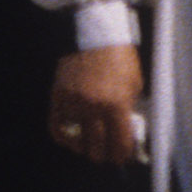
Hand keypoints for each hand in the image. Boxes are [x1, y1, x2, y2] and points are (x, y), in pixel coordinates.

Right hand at [49, 44, 147, 165]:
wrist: (94, 34)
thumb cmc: (119, 56)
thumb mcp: (134, 83)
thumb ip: (129, 109)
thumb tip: (127, 131)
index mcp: (116, 104)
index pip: (120, 142)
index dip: (123, 154)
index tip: (123, 157)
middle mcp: (93, 107)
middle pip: (97, 147)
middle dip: (104, 156)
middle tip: (107, 157)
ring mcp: (73, 103)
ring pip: (76, 141)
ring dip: (83, 149)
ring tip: (89, 150)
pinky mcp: (58, 96)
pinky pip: (57, 126)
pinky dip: (64, 138)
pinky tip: (71, 141)